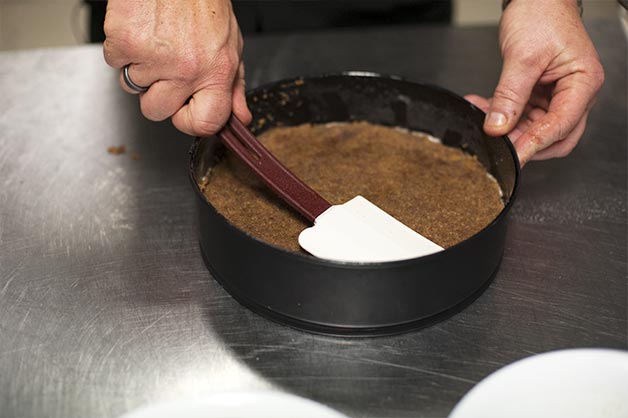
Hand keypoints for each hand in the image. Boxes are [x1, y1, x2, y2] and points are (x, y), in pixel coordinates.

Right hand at [103, 0, 251, 135]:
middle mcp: (186, 69)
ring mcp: (153, 58)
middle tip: (166, 66)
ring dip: (140, 69)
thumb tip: (240, 117)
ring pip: (133, 87)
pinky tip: (141, 31)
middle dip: (156, 94)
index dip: (190, 121)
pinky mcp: (124, 43)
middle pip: (156, 112)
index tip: (185, 110)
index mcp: (216, 72)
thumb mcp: (230, 45)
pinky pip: (115, 64)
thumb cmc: (202, 3)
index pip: (204, 124)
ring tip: (156, 41)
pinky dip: (123, 50)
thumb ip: (234, 86)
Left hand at [465, 0, 603, 165]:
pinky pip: (523, 115)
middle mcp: (574, 93)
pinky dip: (503, 115)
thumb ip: (509, 95)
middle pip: (555, 136)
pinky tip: (483, 109)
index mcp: (583, 83)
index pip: (561, 125)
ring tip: (481, 118)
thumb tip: (498, 127)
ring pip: (535, 128)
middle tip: (497, 144)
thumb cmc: (541, 14)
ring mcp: (557, 95)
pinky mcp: (540, 94)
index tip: (513, 156)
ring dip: (509, 129)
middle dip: (526, 143)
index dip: (535, 143)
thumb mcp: (522, 57)